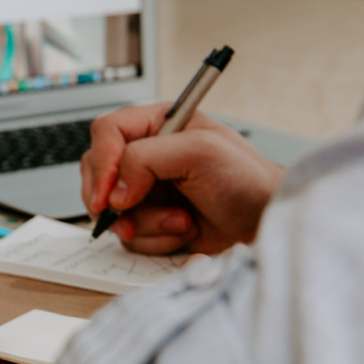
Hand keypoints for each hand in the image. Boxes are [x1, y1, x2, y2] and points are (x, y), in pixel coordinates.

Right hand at [81, 104, 283, 254]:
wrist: (266, 224)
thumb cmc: (247, 180)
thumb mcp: (200, 151)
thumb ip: (146, 159)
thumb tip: (115, 191)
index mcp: (156, 124)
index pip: (107, 132)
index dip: (103, 162)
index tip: (110, 193)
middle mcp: (144, 155)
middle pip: (97, 172)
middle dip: (113, 200)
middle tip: (128, 217)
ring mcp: (144, 190)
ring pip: (109, 208)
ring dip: (144, 223)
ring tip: (182, 222)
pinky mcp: (149, 220)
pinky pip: (129, 234)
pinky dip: (154, 239)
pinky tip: (183, 231)